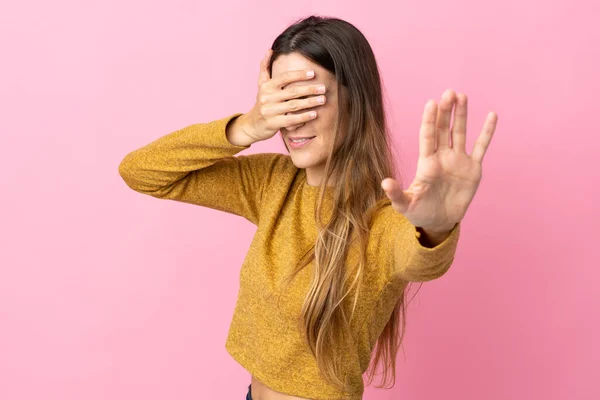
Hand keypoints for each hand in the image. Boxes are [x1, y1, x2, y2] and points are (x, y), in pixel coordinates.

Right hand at [240, 50, 326, 141]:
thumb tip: (270, 50)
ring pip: (293, 105)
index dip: (299, 74)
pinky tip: (314, 114)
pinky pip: (291, 119)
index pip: (285, 77)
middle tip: (323, 88)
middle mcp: (267, 97)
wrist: (252, 125)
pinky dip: (304, 117)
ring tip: (323, 100)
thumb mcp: (261, 85)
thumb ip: (265, 67)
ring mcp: (270, 111)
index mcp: (267, 86)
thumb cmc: (262, 102)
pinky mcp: (273, 123)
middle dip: (309, 89)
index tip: (313, 73)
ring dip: (310, 102)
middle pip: (292, 92)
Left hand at [381, 89, 497, 232]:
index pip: (427, 137)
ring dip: (461, 115)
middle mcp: (442, 157)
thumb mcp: (405, 204)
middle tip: (449, 92)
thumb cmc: (419, 212)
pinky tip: (491, 115)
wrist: (439, 222)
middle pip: (443, 130)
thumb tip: (385, 183)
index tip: (431, 103)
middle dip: (445, 111)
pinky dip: (487, 132)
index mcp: (426, 163)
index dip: (429, 121)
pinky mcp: (473, 169)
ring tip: (462, 96)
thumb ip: (396, 194)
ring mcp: (458, 161)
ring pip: (460, 133)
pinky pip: (481, 147)